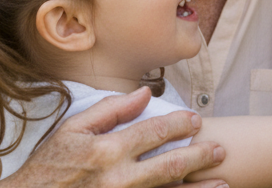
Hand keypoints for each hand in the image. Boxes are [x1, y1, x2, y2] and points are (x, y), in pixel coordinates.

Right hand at [0, 89, 226, 187]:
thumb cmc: (49, 167)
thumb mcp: (72, 129)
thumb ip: (110, 110)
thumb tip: (144, 93)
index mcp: (107, 150)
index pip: (154, 132)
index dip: (179, 125)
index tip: (195, 120)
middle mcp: (118, 178)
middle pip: (169, 165)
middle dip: (198, 156)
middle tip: (219, 150)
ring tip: (222, 184)